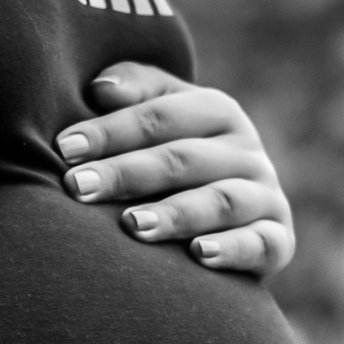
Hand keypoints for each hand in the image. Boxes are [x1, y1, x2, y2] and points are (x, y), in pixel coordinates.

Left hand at [55, 62, 294, 278]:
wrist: (236, 223)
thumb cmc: (177, 166)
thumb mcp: (161, 122)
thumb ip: (136, 96)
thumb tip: (99, 88)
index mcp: (218, 112)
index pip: (161, 116)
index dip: (111, 130)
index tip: (65, 148)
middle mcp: (247, 151)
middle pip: (183, 159)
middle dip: (127, 173)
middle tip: (77, 188)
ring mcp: (266, 196)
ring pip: (220, 202)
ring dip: (175, 214)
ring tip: (132, 226)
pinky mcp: (278, 241)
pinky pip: (259, 244)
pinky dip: (232, 250)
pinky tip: (199, 255)